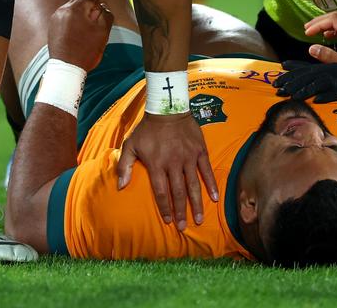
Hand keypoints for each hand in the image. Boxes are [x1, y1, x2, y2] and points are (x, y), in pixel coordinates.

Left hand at [47, 0, 113, 71]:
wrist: (66, 68)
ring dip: (80, 16)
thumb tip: (101, 7)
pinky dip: (72, 23)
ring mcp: (55, 17)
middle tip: (90, 28)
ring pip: (73, 8)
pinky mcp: (52, 26)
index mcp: (75, 8)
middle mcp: (63, 9)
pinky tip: (74, 37)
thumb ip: (106, 14)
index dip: (98, 6)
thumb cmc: (86, 50)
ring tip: (82, 34)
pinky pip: (65, 17)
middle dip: (89, 10)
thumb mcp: (103, 32)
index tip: (96, 21)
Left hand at [116, 111, 218, 229]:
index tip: (168, 221)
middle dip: (181, 212)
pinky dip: (211, 185)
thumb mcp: (130, 145)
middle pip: (178, 193)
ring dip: (196, 204)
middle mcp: (173, 163)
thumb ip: (125, 166)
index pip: (161, 192)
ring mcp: (188, 158)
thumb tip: (121, 187)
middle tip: (184, 228)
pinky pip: (206, 170)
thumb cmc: (147, 129)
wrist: (167, 108)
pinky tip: (215, 198)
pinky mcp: (200, 151)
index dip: (165, 208)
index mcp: (157, 164)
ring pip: (193, 185)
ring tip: (198, 220)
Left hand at [273, 60, 336, 109]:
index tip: (275, 81)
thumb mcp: (329, 72)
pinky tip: (317, 101)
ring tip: (293, 97)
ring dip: (305, 90)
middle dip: (292, 83)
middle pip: (307, 76)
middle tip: (278, 90)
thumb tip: (288, 66)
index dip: (289, 75)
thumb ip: (311, 71)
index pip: (303, 70)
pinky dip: (327, 96)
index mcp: (325, 67)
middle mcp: (330, 71)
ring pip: (319, 83)